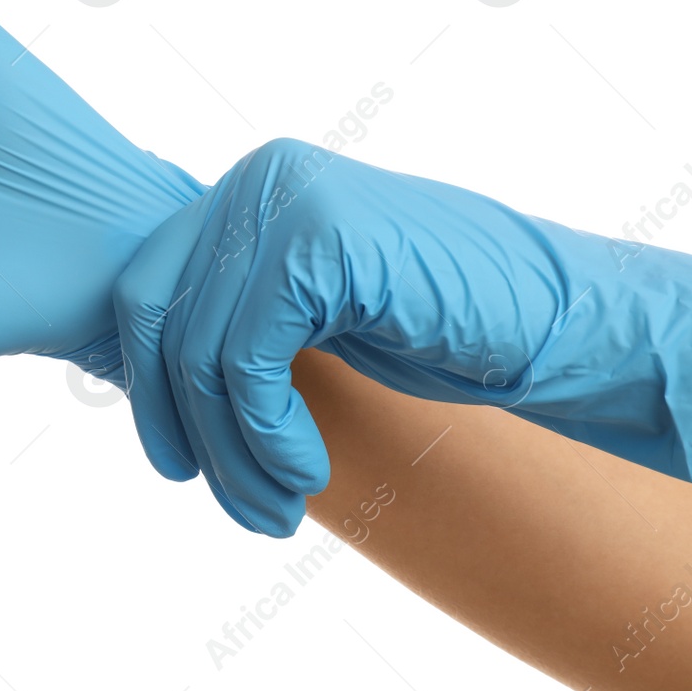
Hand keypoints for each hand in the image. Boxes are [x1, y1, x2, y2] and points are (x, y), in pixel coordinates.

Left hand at [116, 136, 691, 535]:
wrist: (555, 317)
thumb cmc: (436, 322)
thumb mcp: (308, 314)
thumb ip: (231, 320)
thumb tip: (136, 382)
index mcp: (244, 192)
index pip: (143, 293)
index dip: (149, 390)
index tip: (178, 467)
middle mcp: (253, 180)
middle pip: (158, 322)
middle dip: (186, 428)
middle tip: (239, 506)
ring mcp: (282, 201)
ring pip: (200, 354)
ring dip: (234, 454)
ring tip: (277, 510)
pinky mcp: (316, 243)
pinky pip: (244, 362)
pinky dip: (264, 435)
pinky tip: (307, 473)